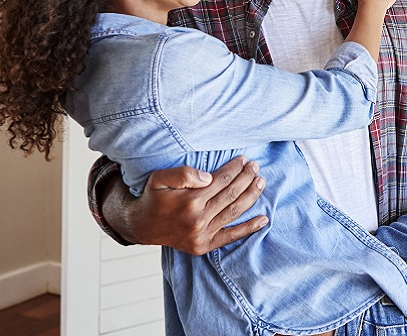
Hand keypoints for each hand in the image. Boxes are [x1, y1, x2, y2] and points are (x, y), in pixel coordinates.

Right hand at [100, 156, 267, 254]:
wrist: (142, 226)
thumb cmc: (153, 198)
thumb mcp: (159, 178)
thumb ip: (182, 174)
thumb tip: (208, 177)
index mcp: (189, 202)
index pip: (220, 181)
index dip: (235, 169)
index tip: (244, 160)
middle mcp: (198, 220)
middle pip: (231, 194)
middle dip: (247, 178)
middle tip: (256, 166)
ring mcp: (203, 235)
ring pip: (234, 212)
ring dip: (251, 196)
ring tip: (261, 182)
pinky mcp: (204, 246)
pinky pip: (231, 237)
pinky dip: (249, 228)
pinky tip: (264, 219)